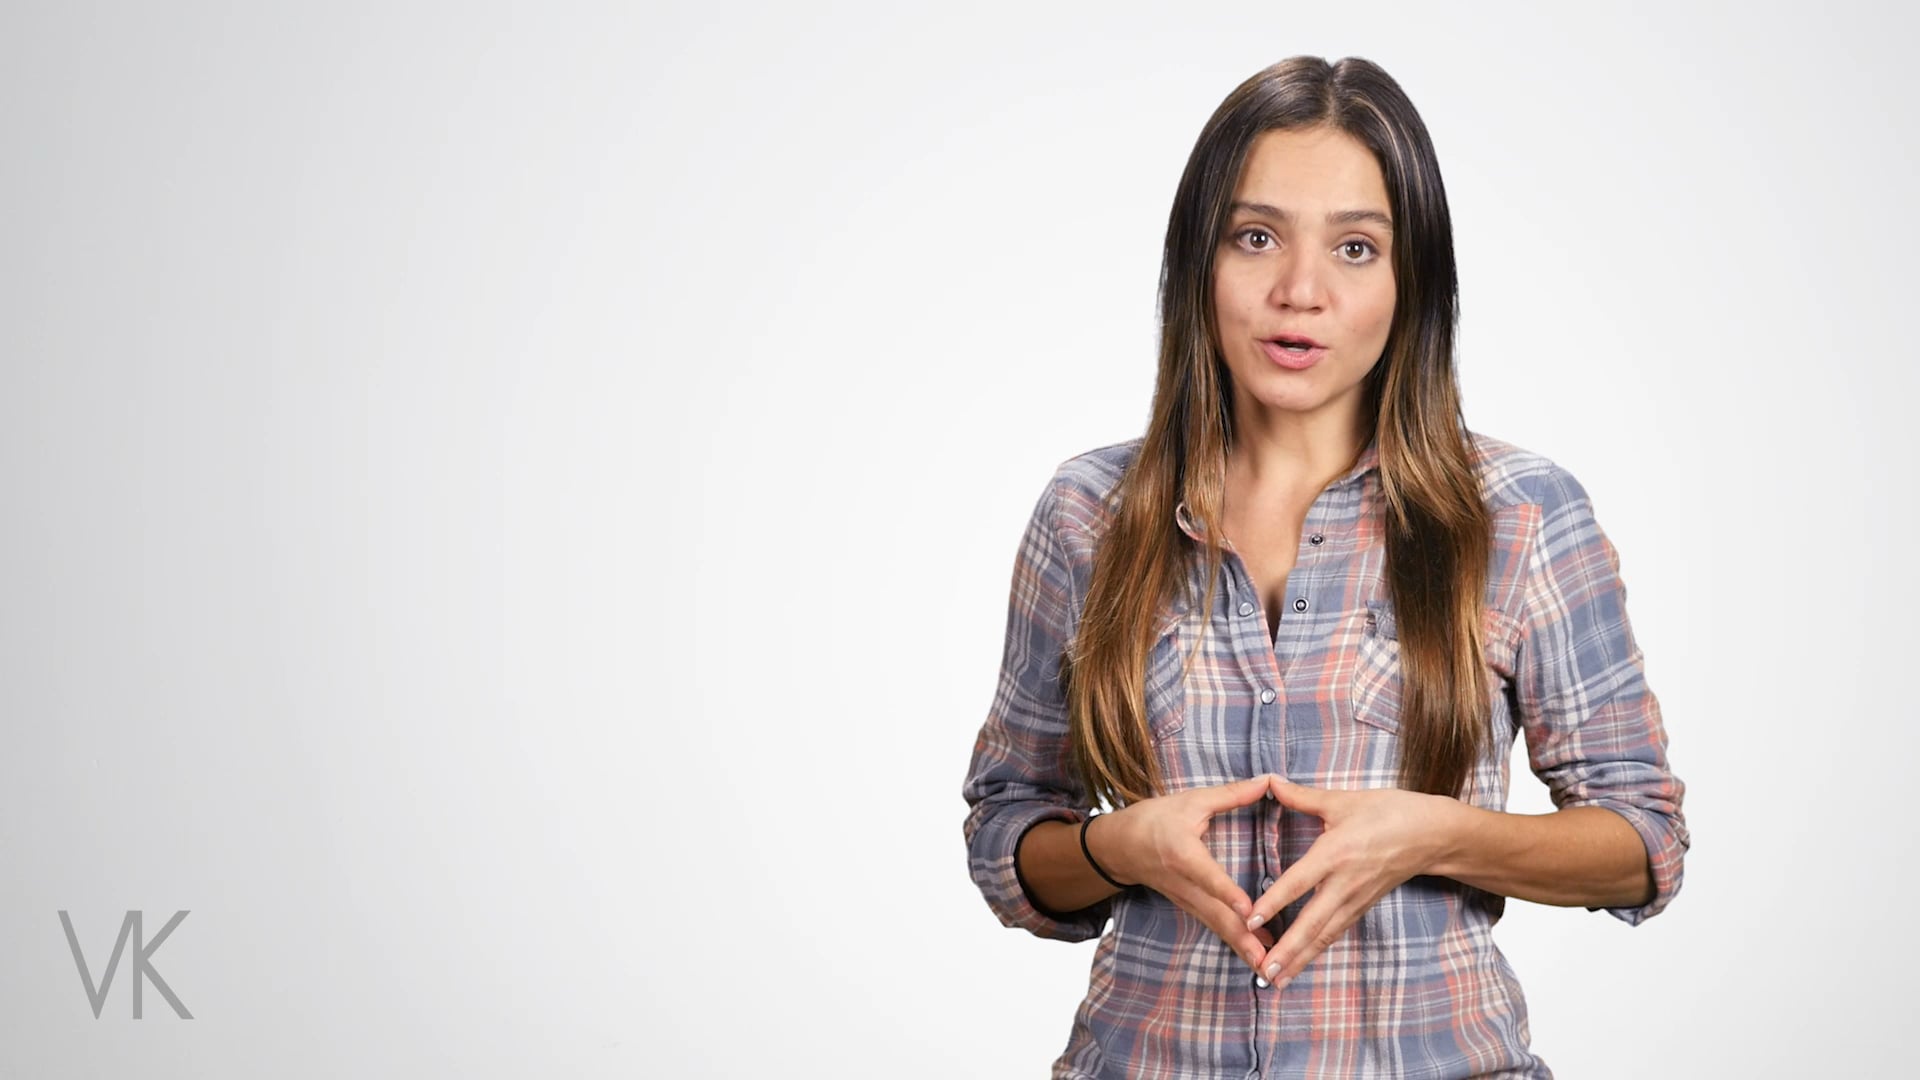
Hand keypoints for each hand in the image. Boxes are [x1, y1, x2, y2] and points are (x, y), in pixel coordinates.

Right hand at [1088, 774, 1281, 972]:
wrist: (1119, 846)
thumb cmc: (1154, 819)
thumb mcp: (1191, 801)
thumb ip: (1231, 794)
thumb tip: (1270, 782)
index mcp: (1182, 853)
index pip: (1207, 876)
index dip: (1226, 892)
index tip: (1247, 908)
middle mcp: (1184, 883)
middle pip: (1215, 914)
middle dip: (1243, 938)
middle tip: (1268, 960)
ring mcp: (1186, 899)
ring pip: (1217, 926)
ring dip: (1242, 948)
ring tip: (1269, 968)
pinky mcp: (1190, 907)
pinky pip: (1215, 927)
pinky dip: (1235, 943)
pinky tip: (1257, 955)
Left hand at [1245, 777, 1457, 987]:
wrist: (1433, 835)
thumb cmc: (1389, 812)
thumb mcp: (1344, 800)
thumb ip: (1303, 797)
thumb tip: (1270, 781)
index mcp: (1336, 853)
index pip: (1299, 882)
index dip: (1274, 901)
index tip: (1251, 919)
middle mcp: (1345, 882)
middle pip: (1312, 921)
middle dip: (1287, 948)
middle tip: (1263, 969)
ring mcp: (1356, 898)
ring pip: (1324, 934)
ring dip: (1300, 957)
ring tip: (1276, 978)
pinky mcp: (1363, 906)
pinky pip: (1336, 932)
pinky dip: (1317, 949)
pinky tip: (1301, 963)